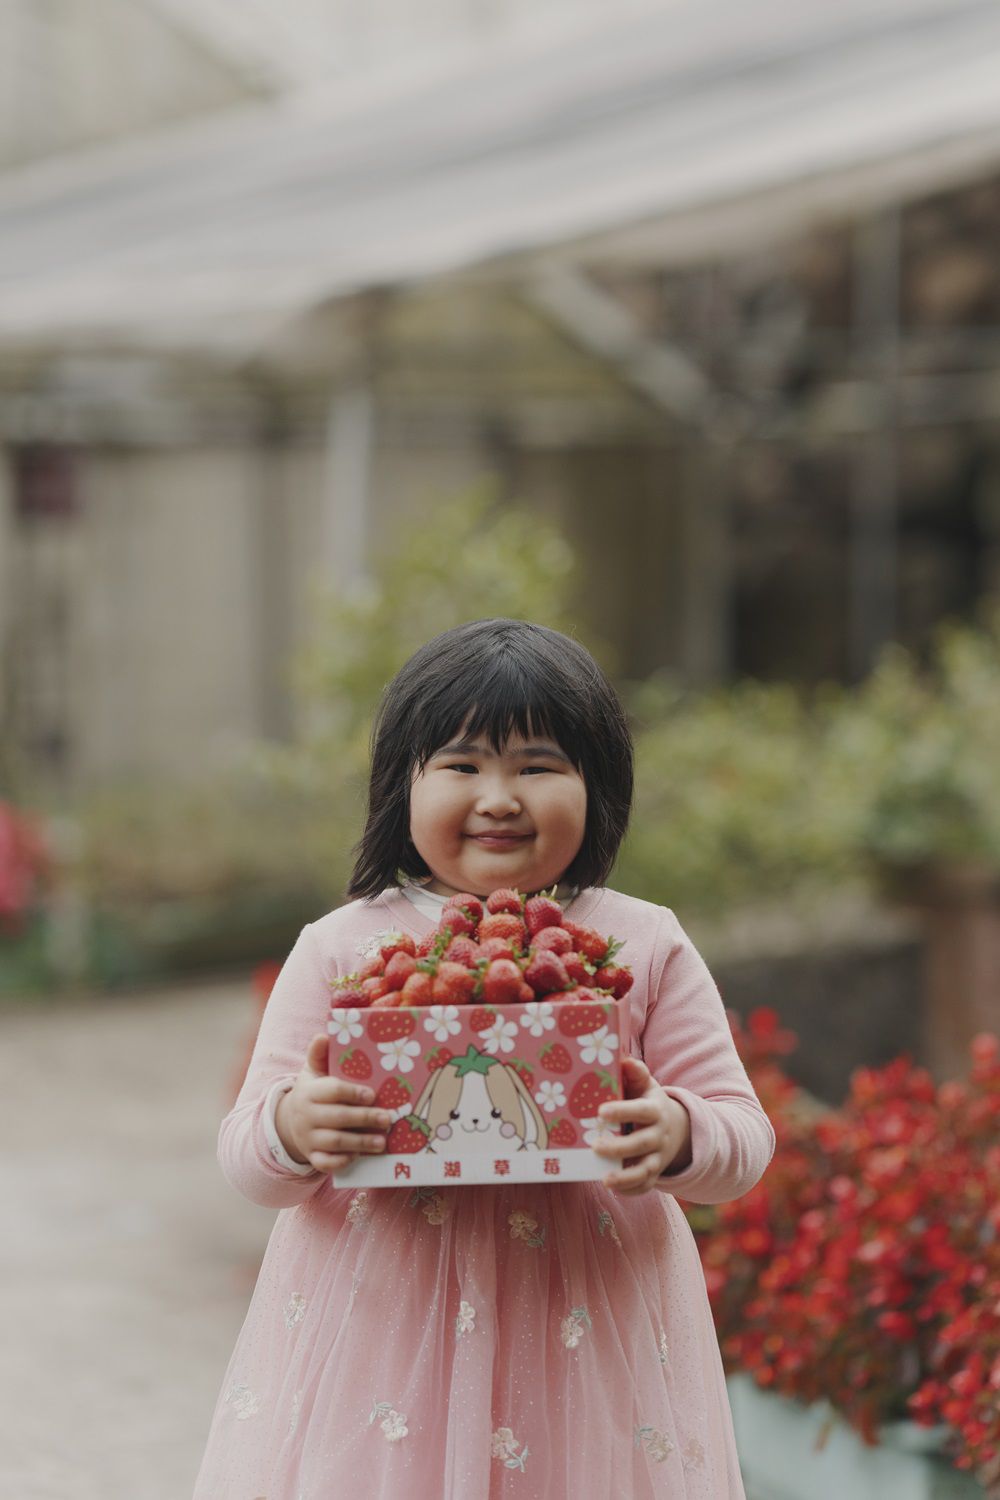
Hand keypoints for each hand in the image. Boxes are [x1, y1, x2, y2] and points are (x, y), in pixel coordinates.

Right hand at [275, 1035, 393, 1173]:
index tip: (372, 1094)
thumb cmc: (313, 1091)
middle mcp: (306, 1116)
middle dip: (364, 1119)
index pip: (331, 1091)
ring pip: (334, 1142)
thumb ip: (319, 1055)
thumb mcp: (312, 1071)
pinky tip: (358, 1156)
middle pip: (337, 1118)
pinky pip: (325, 1163)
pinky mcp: (312, 1156)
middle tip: (387, 1119)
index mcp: (309, 1092)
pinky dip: (341, 1161)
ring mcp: (308, 1138)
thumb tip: (323, 1035)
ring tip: (382, 1142)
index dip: (352, 1093)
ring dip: (360, 1142)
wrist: (290, 1121)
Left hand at [592, 1055, 691, 1195]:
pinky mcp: (654, 1173)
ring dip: (626, 1176)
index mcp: (655, 1110)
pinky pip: (645, 1185)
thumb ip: (636, 1074)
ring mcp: (658, 1156)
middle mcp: (659, 1135)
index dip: (623, 1111)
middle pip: (642, 1143)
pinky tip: (612, 1186)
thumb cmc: (648, 1102)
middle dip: (620, 1147)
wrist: (676, 1127)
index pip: (641, 1111)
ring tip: (604, 1179)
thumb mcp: (646, 1086)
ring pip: (646, 1170)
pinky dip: (631, 1189)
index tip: (601, 1111)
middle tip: (595, 1146)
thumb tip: (625, 1061)